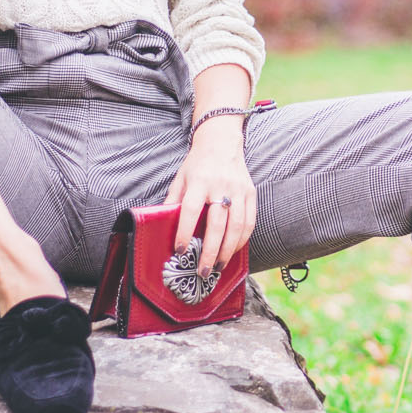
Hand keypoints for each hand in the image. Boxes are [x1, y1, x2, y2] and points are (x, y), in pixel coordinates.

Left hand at [166, 123, 256, 278]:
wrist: (221, 142)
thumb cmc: (197, 163)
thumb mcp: (180, 179)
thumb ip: (173, 202)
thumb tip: (160, 227)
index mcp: (199, 181)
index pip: (191, 210)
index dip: (185, 231)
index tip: (180, 250)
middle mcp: (220, 185)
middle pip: (217, 224)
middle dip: (210, 251)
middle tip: (204, 270)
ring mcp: (238, 190)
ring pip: (237, 226)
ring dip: (228, 250)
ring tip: (218, 266)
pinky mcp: (250, 193)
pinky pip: (250, 221)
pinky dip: (242, 240)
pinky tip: (233, 251)